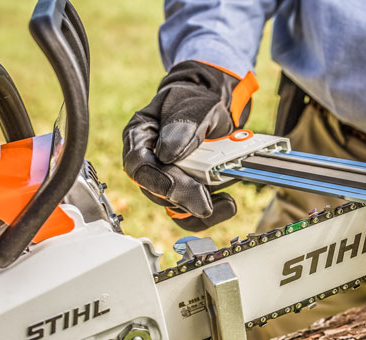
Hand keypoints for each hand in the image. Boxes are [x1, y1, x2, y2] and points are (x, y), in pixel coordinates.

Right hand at [122, 60, 257, 230]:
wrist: (213, 107)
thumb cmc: (196, 101)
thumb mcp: (193, 104)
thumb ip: (182, 124)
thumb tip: (167, 153)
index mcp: (140, 137)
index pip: (138, 165)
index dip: (157, 180)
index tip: (177, 186)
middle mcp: (149, 162)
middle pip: (156, 191)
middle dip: (183, 198)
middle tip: (205, 203)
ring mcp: (167, 179)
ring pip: (175, 206)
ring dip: (199, 208)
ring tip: (225, 201)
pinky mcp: (186, 191)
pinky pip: (192, 213)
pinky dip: (212, 213)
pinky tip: (227, 203)